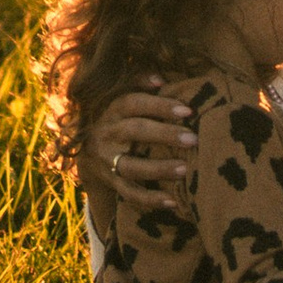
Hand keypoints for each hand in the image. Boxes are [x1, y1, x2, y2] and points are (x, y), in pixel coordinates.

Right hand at [91, 78, 194, 198]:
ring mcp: (107, 161)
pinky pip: (129, 194)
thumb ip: (139, 84)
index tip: (187, 110)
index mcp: (112, 111)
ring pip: (131, 167)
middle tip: (193, 139)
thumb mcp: (123, 100)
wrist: (88, 154)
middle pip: (134, 131)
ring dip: (159, 169)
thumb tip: (161, 80)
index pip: (133, 103)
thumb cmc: (120, 120)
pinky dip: (151, 200)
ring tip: (185, 169)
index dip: (159, 105)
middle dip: (165, 135)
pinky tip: (173, 201)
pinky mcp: (111, 183)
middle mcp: (107, 134)